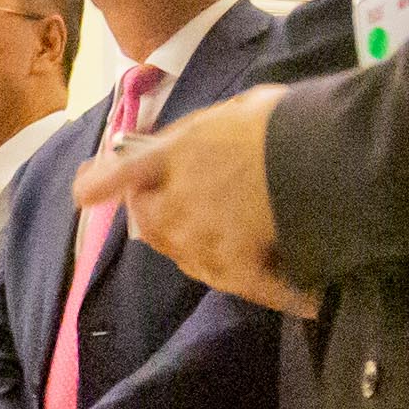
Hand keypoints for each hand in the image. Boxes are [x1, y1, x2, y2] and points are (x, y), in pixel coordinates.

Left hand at [88, 90, 316, 316]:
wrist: (322, 150)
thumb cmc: (279, 120)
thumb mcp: (226, 114)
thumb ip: (192, 137)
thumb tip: (179, 147)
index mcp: (171, 154)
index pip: (117, 174)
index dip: (98, 184)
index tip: (86, 191)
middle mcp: (176, 199)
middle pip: (147, 221)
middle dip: (156, 215)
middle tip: (190, 207)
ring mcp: (202, 235)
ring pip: (182, 254)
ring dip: (200, 247)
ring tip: (238, 238)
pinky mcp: (234, 264)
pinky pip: (233, 282)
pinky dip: (261, 286)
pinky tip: (289, 294)